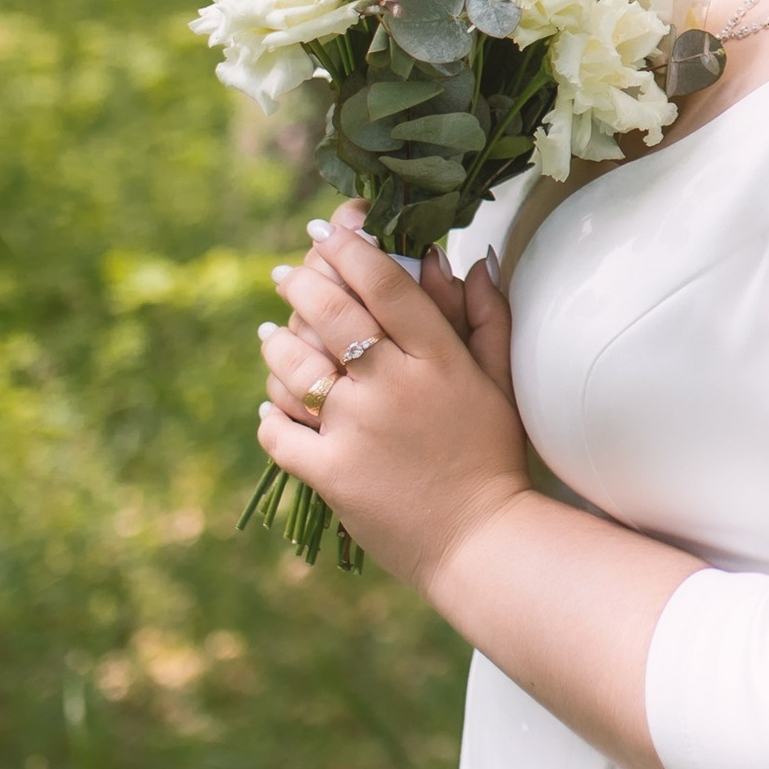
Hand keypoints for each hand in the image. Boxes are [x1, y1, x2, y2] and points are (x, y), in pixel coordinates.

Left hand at [255, 205, 533, 594]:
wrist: (479, 539)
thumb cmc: (492, 454)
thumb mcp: (498, 380)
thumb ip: (487, 315)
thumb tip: (472, 258)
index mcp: (437, 357)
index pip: (385, 284)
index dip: (351, 248)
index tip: (329, 229)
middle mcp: (392, 385)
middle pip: (331, 312)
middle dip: (301, 281)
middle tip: (287, 273)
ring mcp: (355, 429)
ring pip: (293, 365)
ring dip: (276, 343)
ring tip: (271, 333)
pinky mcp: (329, 472)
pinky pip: (278, 431)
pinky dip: (270, 413)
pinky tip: (272, 403)